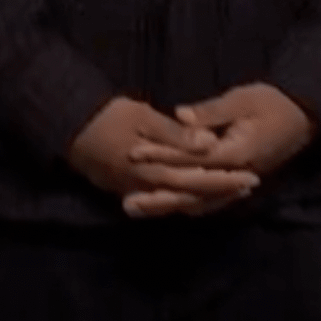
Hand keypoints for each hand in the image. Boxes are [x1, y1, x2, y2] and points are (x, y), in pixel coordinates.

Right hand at [68, 97, 256, 217]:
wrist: (70, 128)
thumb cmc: (108, 118)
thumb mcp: (144, 119)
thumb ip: (177, 136)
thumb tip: (210, 145)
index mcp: (156, 172)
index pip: (199, 180)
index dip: (226, 180)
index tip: (251, 177)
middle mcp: (150, 189)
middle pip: (193, 195)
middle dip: (222, 191)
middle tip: (250, 186)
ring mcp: (138, 192)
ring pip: (179, 202)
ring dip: (206, 197)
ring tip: (231, 190)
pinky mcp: (129, 189)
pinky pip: (164, 199)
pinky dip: (185, 198)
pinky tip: (196, 193)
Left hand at [125, 83, 316, 217]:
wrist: (303, 118)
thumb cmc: (272, 104)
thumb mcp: (242, 100)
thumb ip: (211, 112)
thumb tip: (180, 115)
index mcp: (237, 154)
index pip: (192, 160)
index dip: (161, 156)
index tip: (133, 154)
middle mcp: (236, 177)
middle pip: (192, 193)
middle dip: (158, 197)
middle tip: (127, 203)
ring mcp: (238, 184)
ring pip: (199, 202)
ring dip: (168, 207)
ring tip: (137, 208)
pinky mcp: (237, 184)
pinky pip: (209, 201)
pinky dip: (186, 204)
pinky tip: (165, 208)